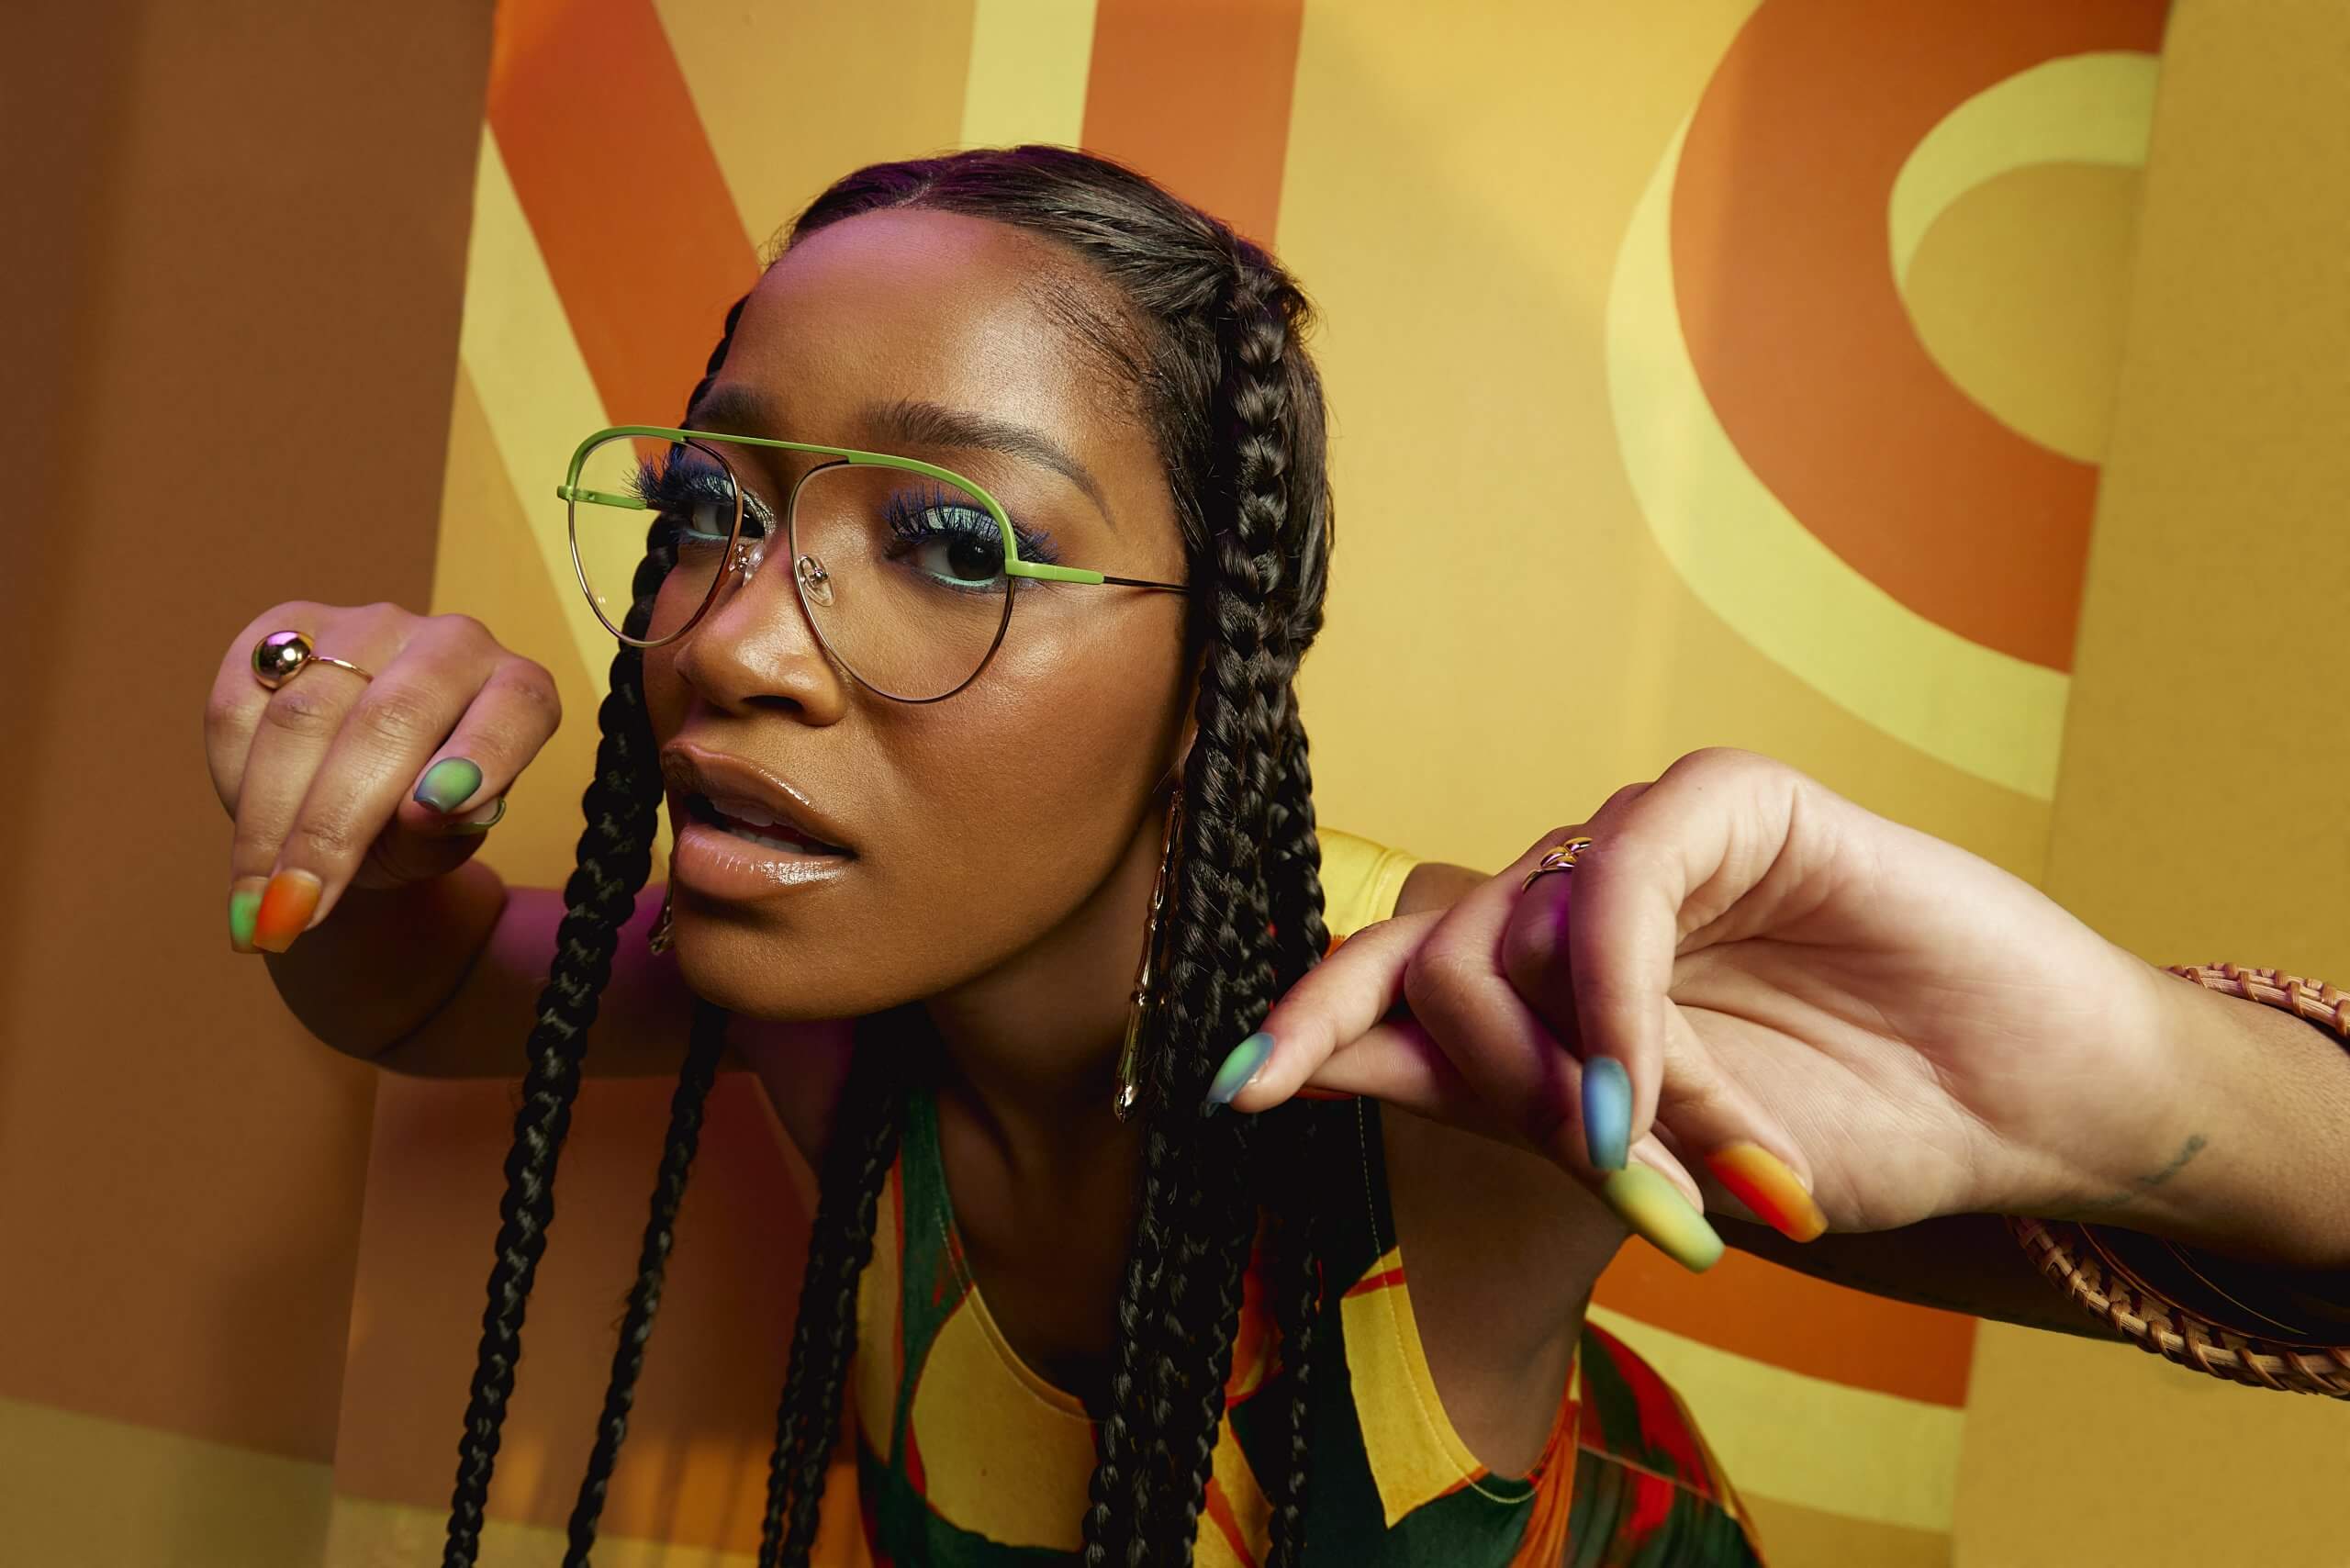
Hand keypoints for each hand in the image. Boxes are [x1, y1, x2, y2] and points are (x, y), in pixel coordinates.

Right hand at [204, 602, 561, 951]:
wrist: (361, 794)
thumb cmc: (421, 825)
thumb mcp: (443, 845)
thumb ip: (443, 834)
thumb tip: (427, 810)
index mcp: (518, 690)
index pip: (517, 706)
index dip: (480, 753)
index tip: (435, 812)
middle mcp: (450, 643)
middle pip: (390, 718)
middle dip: (333, 824)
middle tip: (297, 908)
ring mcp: (367, 627)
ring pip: (306, 713)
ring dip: (270, 817)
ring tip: (257, 902)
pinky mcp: (289, 626)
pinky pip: (242, 700)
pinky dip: (233, 776)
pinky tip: (247, 838)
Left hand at [1225, 749, 2182, 1263]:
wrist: (2023, 1112)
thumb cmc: (1843, 1128)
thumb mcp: (1640, 1148)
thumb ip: (1490, 1098)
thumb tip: (1294, 1071)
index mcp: (1549, 982)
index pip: (1394, 978)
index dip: (1308, 1024)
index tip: (1227, 1095)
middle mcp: (1577, 903)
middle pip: (1439, 966)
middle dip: (1499, 1090)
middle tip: (1608, 1170)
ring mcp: (1648, 847)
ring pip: (1515, 934)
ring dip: (1582, 1077)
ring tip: (1671, 1156)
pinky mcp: (1732, 800)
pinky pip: (1617, 883)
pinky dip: (1616, 1002)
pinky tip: (1644, 1095)